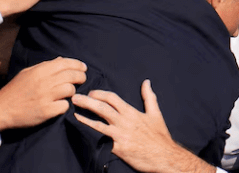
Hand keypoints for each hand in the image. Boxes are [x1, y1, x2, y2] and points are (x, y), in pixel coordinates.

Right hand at [0, 57, 87, 134]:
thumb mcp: (28, 72)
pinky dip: (65, 105)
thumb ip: (45, 66)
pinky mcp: (46, 111)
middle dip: (80, 76)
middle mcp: (44, 82)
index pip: (65, 63)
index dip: (77, 64)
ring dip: (73, 91)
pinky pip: (64, 106)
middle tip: (82, 79)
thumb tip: (62, 60)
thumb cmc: (15, 89)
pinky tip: (61, 104)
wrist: (1, 108)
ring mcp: (45, 97)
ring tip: (70, 92)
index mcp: (40, 71)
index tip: (83, 67)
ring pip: (70, 90)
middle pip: (71, 76)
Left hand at [73, 79, 211, 172]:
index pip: (112, 98)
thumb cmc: (160, 136)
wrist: (165, 157)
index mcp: (131, 112)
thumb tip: (146, 82)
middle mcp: (124, 122)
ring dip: (84, 118)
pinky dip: (92, 137)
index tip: (91, 93)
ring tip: (73, 113)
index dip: (99, 94)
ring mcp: (120, 136)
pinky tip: (82, 135)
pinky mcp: (118, 149)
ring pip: (98, 124)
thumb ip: (149, 97)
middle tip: (74, 97)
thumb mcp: (155, 114)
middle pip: (102, 108)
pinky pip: (102, 142)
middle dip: (87, 101)